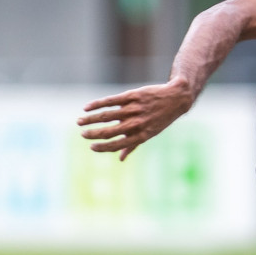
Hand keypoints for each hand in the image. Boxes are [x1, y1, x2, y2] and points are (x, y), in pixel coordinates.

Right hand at [77, 79, 195, 160]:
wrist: (176, 98)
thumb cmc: (160, 119)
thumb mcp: (150, 133)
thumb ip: (133, 145)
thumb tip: (121, 159)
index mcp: (142, 135)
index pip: (118, 144)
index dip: (103, 147)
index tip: (91, 147)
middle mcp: (137, 123)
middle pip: (110, 131)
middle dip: (93, 134)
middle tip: (82, 134)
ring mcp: (134, 109)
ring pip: (107, 115)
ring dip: (90, 119)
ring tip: (79, 121)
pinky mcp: (132, 95)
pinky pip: (110, 100)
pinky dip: (97, 104)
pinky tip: (86, 108)